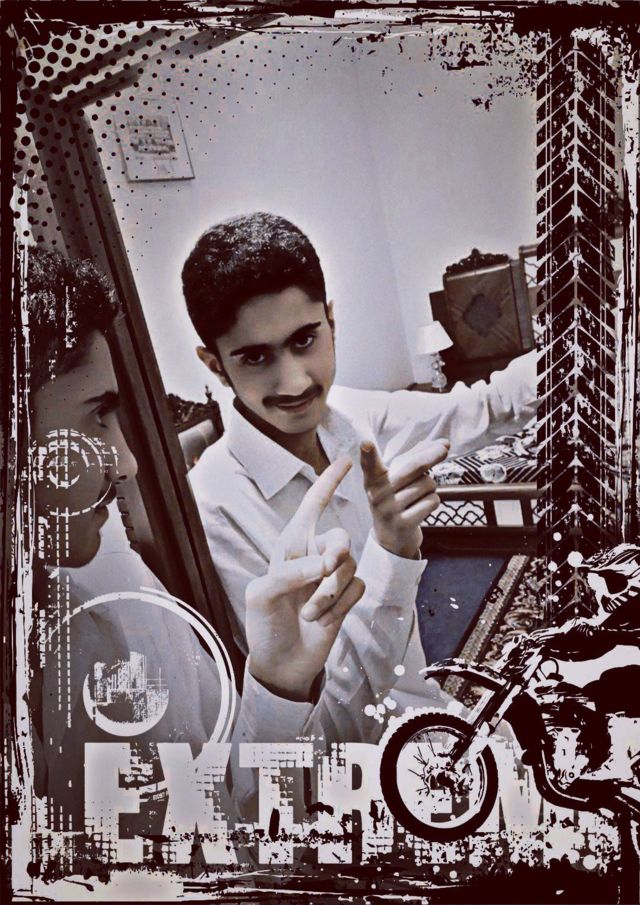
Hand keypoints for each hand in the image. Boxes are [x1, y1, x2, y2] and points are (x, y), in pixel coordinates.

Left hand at [246, 457, 364, 701]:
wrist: (281, 662)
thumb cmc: (264, 625)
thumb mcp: (261, 596)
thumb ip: (288, 574)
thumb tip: (322, 564)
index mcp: (290, 546)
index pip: (311, 507)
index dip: (327, 483)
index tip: (345, 460)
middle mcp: (314, 556)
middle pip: (341, 537)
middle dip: (337, 553)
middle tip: (325, 570)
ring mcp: (331, 577)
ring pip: (350, 567)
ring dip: (330, 593)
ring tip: (310, 613)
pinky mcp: (346, 597)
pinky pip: (358, 589)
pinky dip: (341, 605)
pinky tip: (323, 620)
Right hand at [360, 438, 448, 558]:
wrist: (391, 538)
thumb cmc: (396, 499)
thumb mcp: (397, 478)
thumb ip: (416, 456)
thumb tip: (443, 443)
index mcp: (374, 479)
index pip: (370, 465)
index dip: (368, 454)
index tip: (366, 444)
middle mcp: (378, 494)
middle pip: (413, 467)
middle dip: (431, 455)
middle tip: (444, 448)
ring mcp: (390, 510)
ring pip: (427, 484)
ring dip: (430, 487)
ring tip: (418, 496)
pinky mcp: (404, 524)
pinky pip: (432, 501)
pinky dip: (433, 501)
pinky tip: (422, 508)